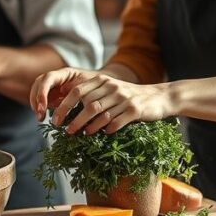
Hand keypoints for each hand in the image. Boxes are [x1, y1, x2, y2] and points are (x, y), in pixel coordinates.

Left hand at [32, 67, 173, 134]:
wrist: (159, 98)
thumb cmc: (130, 98)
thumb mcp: (111, 91)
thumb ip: (92, 95)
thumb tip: (67, 107)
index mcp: (103, 81)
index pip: (77, 91)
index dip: (64, 106)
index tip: (56, 119)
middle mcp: (112, 87)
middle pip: (87, 104)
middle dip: (74, 119)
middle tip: (65, 130)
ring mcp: (124, 98)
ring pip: (101, 113)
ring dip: (88, 126)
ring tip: (81, 134)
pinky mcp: (135, 109)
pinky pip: (117, 121)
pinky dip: (107, 129)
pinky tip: (102, 134)